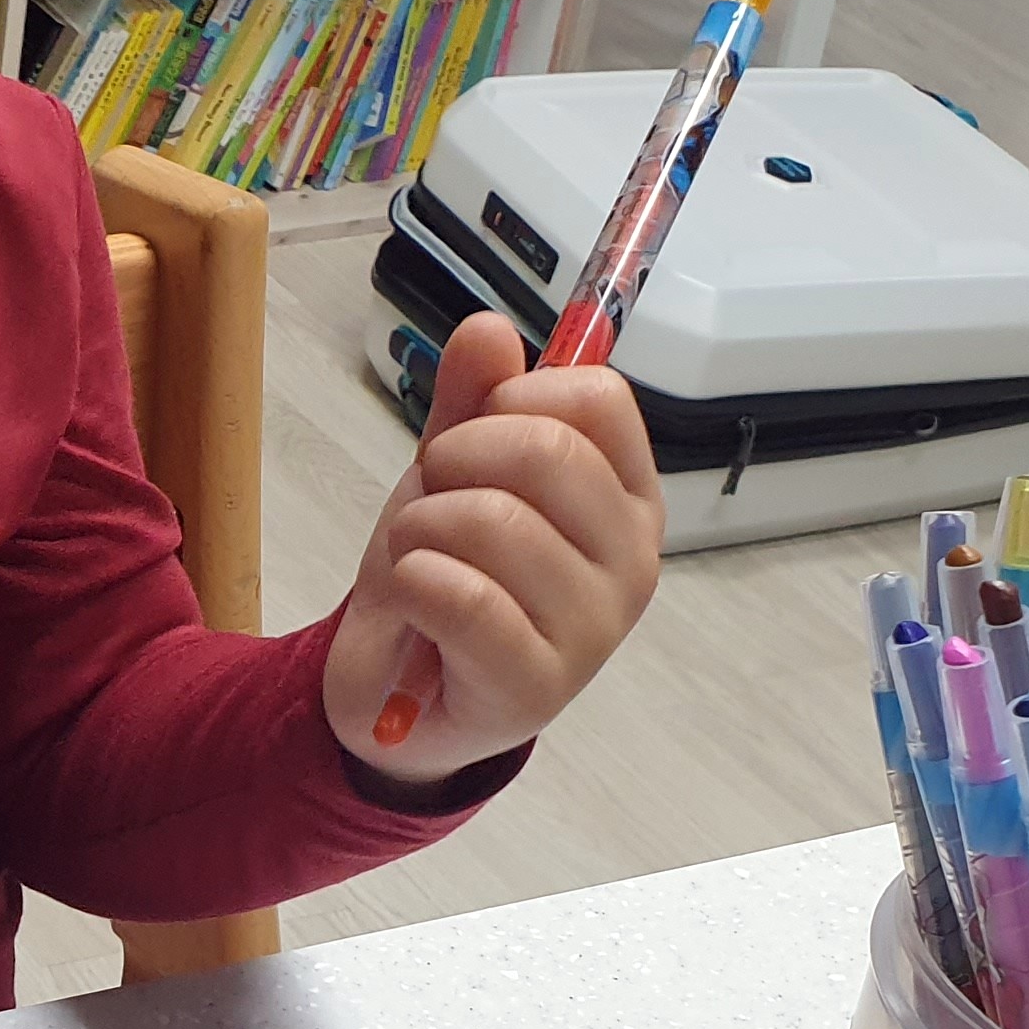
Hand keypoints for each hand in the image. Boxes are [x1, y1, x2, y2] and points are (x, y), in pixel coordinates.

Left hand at [324, 310, 662, 783]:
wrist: (397, 701)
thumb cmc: (442, 579)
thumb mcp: (448, 476)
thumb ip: (470, 403)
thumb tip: (488, 327)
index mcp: (626, 499)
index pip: (599, 399)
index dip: (511, 397)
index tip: (470, 435)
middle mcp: (631, 561)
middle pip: (547, 452)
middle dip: (454, 458)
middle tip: (430, 501)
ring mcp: (592, 630)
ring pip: (492, 520)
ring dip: (419, 527)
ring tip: (416, 560)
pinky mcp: (536, 686)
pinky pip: (459, 594)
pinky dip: (408, 580)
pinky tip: (410, 602)